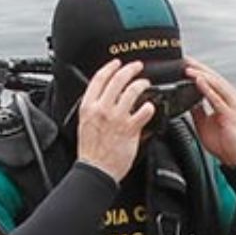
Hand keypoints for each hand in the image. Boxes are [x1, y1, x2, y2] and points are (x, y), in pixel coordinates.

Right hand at [76, 59, 155, 181]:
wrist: (96, 171)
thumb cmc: (91, 153)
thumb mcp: (84, 125)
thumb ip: (93, 110)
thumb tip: (103, 99)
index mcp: (88, 108)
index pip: (99, 79)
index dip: (110, 67)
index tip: (117, 63)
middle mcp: (102, 110)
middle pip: (118, 80)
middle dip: (130, 69)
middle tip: (137, 67)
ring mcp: (117, 118)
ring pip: (133, 91)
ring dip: (142, 84)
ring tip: (146, 84)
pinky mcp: (130, 128)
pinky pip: (144, 111)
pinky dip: (149, 107)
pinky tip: (150, 107)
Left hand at [185, 56, 235, 166]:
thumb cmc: (224, 140)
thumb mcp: (203, 122)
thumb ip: (197, 109)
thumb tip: (186, 99)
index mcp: (224, 98)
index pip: (210, 80)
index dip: (198, 70)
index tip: (184, 63)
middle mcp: (230, 98)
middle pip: (213, 78)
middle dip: (198, 68)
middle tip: (184, 60)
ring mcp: (232, 105)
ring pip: (216, 84)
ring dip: (202, 75)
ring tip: (188, 69)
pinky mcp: (231, 114)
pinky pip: (218, 99)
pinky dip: (208, 89)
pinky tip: (199, 82)